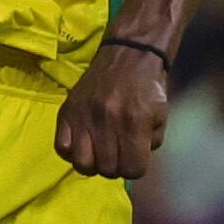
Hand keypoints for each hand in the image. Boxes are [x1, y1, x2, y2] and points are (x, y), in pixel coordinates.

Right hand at [56, 38, 172, 178]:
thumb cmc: (147, 86)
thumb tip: (132, 162)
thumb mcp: (161, 116)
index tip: (134, 157)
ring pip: (82, 164)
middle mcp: (106, 121)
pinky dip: (71, 151)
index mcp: (134, 122)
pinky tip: (82, 143)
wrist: (128, 54)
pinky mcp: (67, 111)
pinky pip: (62, 147)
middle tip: (117, 153)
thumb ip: (150, 144)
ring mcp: (84, 116)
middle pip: (108, 169)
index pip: (132, 170)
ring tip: (99, 152)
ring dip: (93, 163)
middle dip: (116, 166)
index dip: (136, 166)